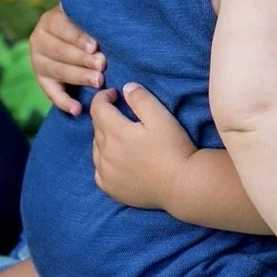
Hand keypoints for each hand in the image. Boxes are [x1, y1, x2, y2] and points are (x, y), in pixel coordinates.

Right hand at [30, 6, 103, 114]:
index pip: (62, 28)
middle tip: (102, 65)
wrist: (77, 36)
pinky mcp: (43, 80)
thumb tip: (110, 31)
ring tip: (99, 81)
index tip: (95, 46)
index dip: (78, 37)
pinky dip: (64, 102)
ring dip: (79, 77)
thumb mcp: (88, 17)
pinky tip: (77, 109)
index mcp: (50, 21)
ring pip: (58, 71)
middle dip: (83, 59)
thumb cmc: (89, 23)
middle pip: (61, 51)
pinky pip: (52, 93)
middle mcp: (39, 40)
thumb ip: (94, 21)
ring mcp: (39, 62)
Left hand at [90, 83, 196, 211]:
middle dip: (105, 115)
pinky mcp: (110, 188)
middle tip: (120, 111)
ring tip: (120, 135)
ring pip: (96, 149)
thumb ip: (142, 99)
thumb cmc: (173, 148)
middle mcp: (105, 153)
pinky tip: (115, 160)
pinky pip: (98, 171)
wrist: (181, 184)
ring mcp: (106, 173)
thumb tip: (126, 88)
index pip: (98, 109)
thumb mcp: (161, 117)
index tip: (114, 93)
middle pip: (96, 128)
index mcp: (115, 132)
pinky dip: (103, 161)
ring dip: (103, 138)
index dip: (103, 97)